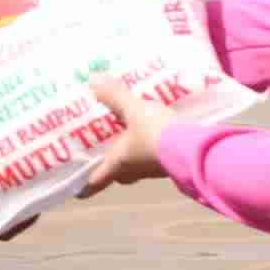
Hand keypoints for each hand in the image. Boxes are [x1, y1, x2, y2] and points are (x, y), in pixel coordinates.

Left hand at [81, 76, 175, 197]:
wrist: (195, 147)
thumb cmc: (156, 133)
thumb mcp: (134, 110)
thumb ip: (115, 96)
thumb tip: (92, 81)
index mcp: (118, 163)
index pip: (95, 182)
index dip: (83, 186)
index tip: (74, 188)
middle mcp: (134, 170)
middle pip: (117, 173)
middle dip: (110, 163)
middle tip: (103, 147)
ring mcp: (154, 168)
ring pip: (136, 164)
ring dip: (131, 152)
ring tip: (129, 130)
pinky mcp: (171, 161)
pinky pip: (154, 155)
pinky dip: (150, 145)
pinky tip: (154, 128)